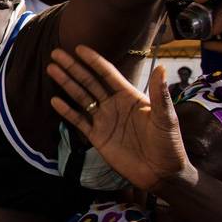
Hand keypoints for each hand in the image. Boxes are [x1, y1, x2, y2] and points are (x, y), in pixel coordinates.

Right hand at [47, 45, 191, 191]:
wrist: (161, 173)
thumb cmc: (169, 144)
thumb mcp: (166, 118)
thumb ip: (160, 94)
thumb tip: (162, 68)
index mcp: (130, 96)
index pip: (108, 74)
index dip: (94, 61)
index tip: (79, 48)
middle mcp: (114, 104)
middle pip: (89, 82)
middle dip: (73, 67)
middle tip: (56, 54)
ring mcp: (104, 120)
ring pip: (81, 98)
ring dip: (66, 84)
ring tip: (51, 70)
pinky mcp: (97, 137)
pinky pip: (79, 121)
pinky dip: (67, 111)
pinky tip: (55, 100)